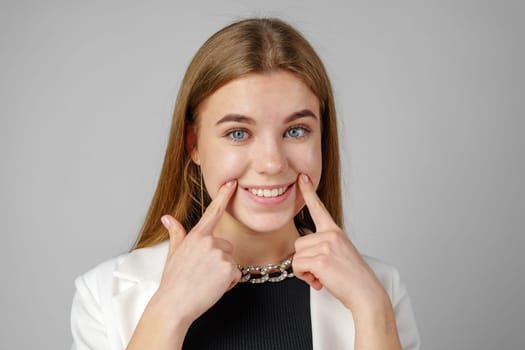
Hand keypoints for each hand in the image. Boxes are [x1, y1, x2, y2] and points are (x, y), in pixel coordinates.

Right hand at [155, 180, 240, 325]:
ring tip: (206, 282)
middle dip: (219, 260)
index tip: (233, 183)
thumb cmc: (173, 282)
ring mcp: (219, 254)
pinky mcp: (228, 268)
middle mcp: (208, 241)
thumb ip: (176, 234)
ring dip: (223, 273)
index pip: (213, 211)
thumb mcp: (173, 254)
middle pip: (226, 246)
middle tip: (203, 274)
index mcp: (195, 235)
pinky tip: (212, 288)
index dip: (224, 196)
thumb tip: (167, 218)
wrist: (173, 305)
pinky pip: (236, 275)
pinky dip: (228, 283)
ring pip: (231, 261)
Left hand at [292, 174, 387, 311]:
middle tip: (322, 271)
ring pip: (297, 256)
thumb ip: (323, 248)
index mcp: (335, 232)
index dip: (308, 192)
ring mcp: (326, 245)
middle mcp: (331, 235)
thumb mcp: (339, 255)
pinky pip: (298, 266)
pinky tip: (320, 281)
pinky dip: (304, 277)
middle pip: (299, 243)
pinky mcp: (321, 259)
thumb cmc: (352, 279)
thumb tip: (303, 255)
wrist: (366, 294)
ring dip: (305, 270)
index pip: (319, 208)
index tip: (302, 177)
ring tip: (324, 276)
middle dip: (305, 261)